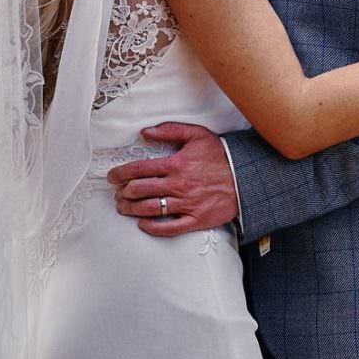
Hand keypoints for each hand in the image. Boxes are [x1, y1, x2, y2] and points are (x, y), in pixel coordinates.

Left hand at [107, 122, 239, 237]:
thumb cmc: (221, 156)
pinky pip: (169, 228)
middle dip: (123, 192)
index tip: (113, 176)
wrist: (245, 177)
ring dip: (131, 209)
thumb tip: (146, 132)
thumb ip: (170, 130)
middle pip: (139, 190)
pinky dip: (152, 227)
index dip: (120, 173)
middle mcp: (178, 185)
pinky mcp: (195, 219)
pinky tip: (143, 224)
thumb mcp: (197, 135)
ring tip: (124, 207)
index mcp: (176, 164)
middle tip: (117, 193)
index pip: (139, 169)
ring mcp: (186, 204)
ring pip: (149, 209)